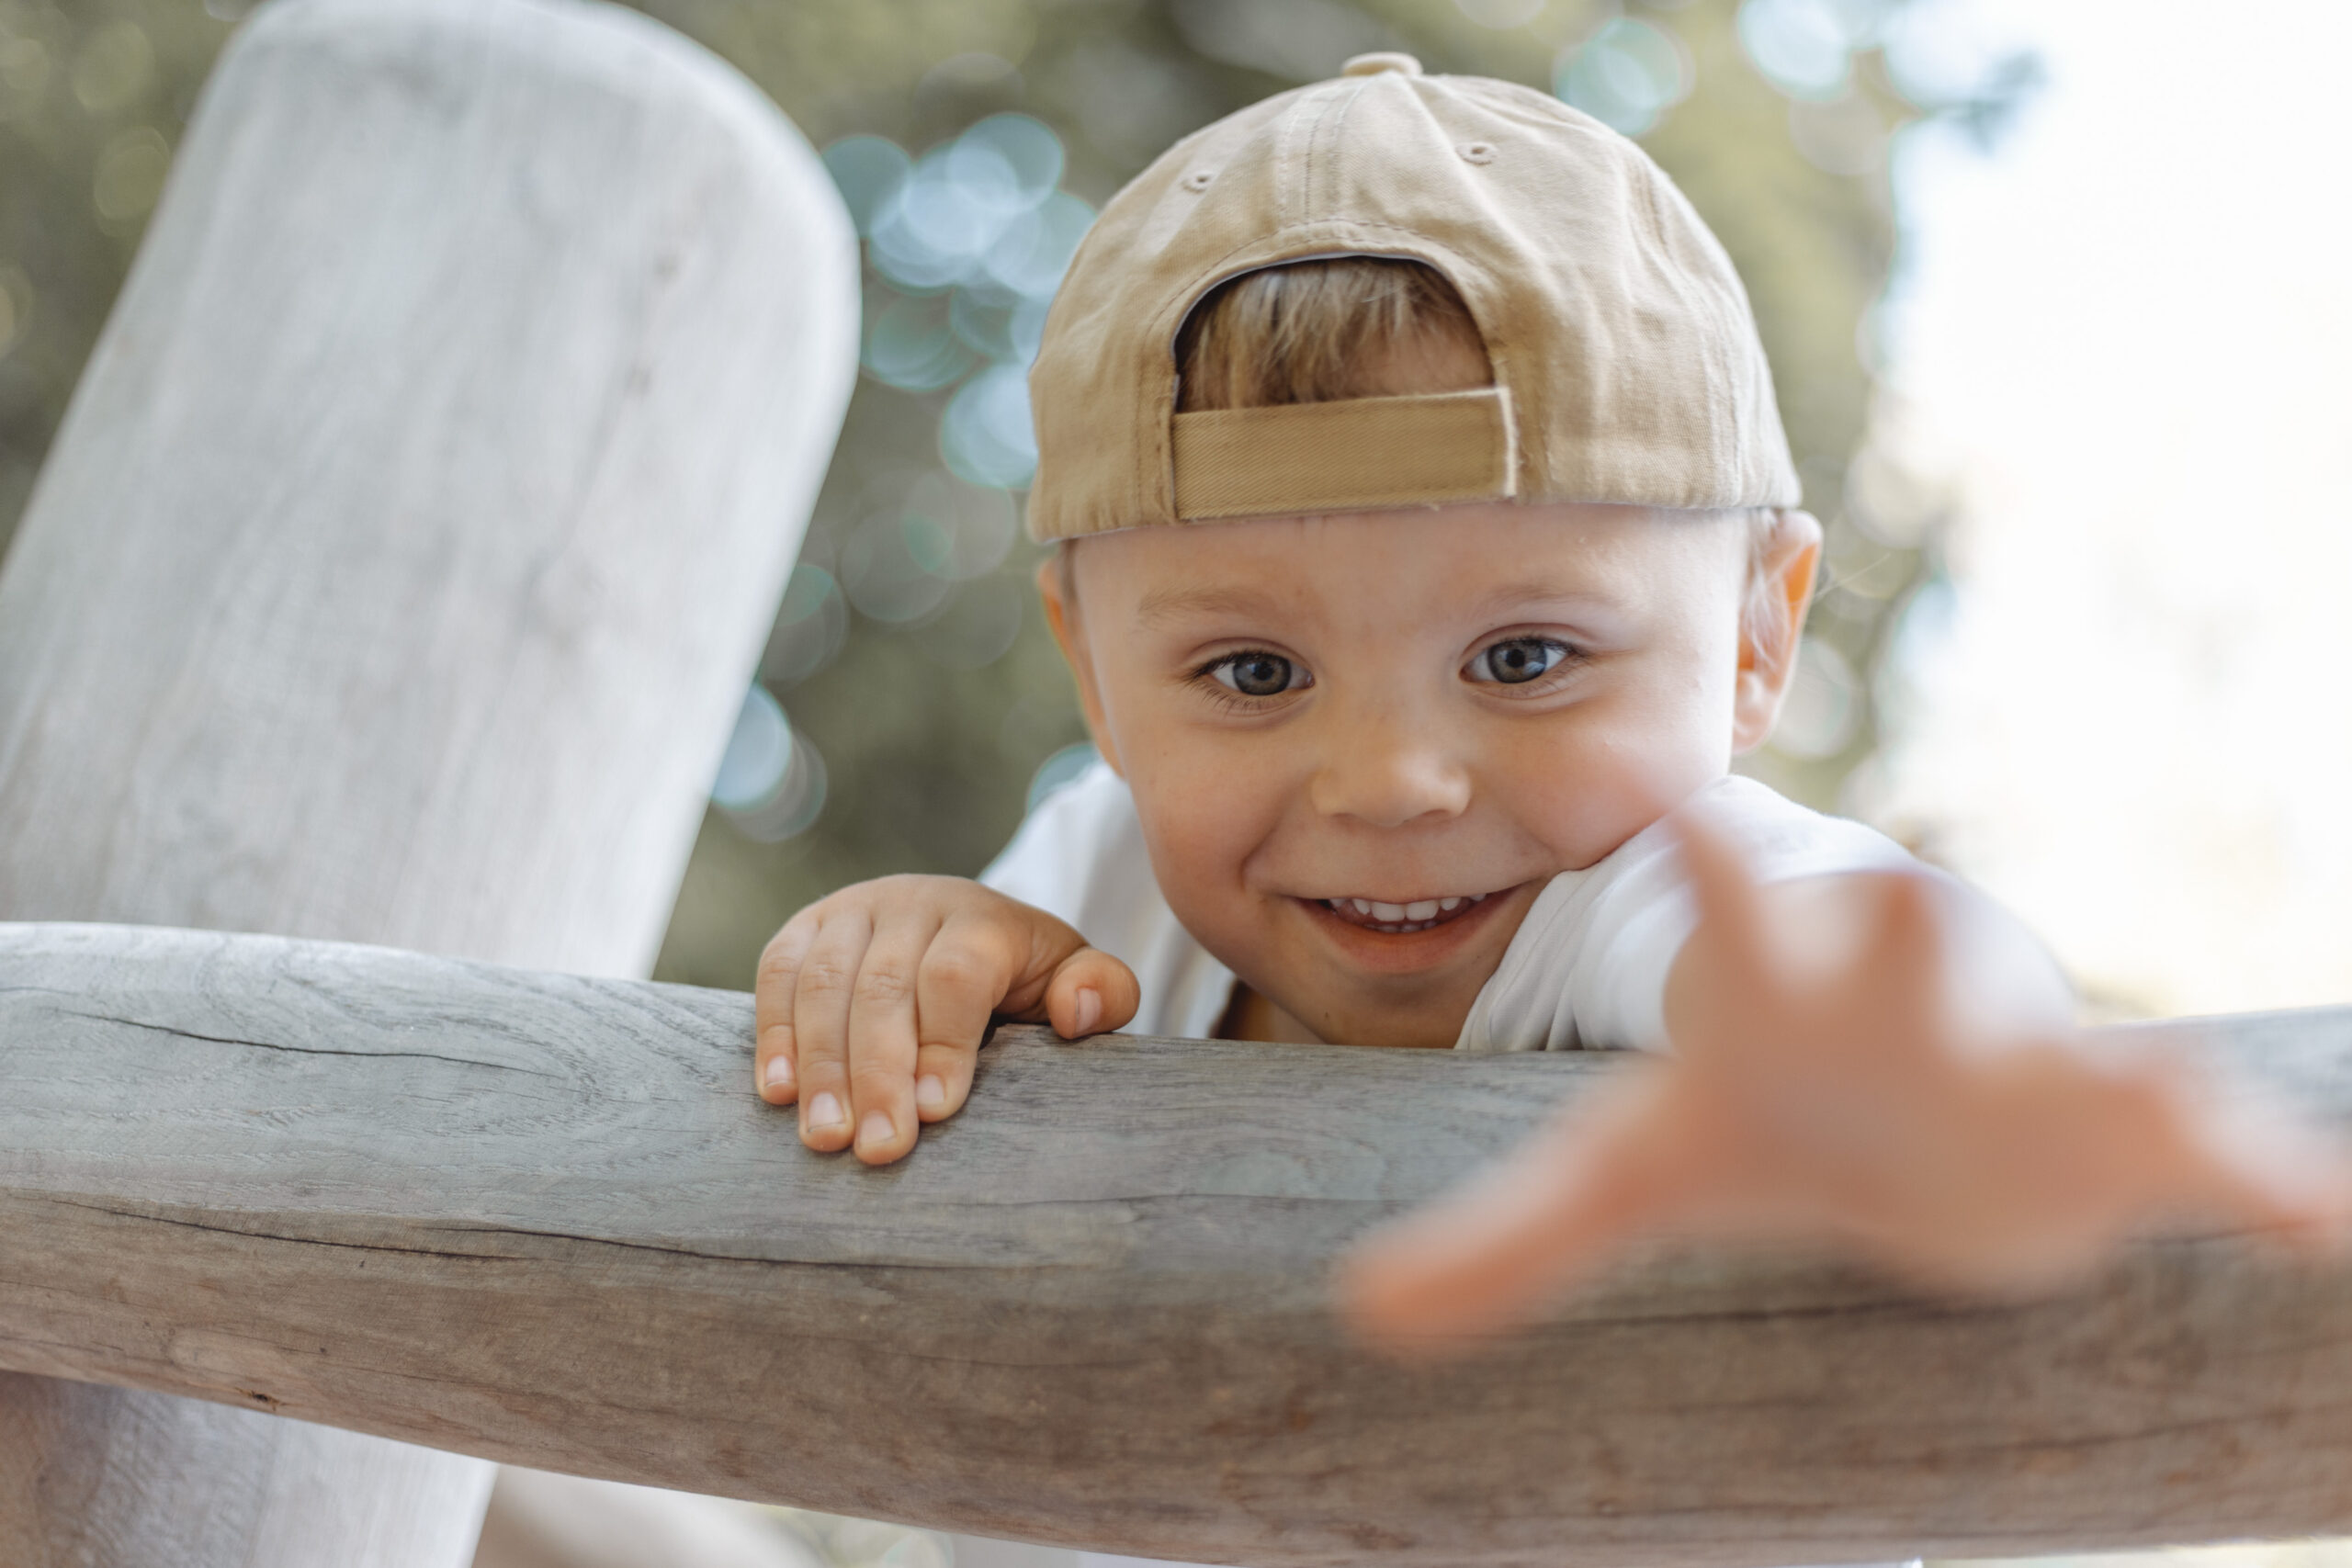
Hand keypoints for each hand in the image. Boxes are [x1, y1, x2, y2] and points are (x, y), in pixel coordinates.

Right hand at [754, 875, 1137, 1165]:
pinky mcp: (805, 928)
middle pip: (883, 985)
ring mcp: (852, 911)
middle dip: (878, 1073)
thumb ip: (1101, 991)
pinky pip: (776, 973)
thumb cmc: (1024, 975)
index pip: (955, 973)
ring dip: (821, 1066)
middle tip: (879, 1149)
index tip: (935, 1112)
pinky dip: (774, 1034)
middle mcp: (912, 902)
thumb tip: (1074, 1012)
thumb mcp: (1075, 977)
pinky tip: (779, 1094)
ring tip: (826, 1138)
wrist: (964, 926)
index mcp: (982, 917)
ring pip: (823, 983)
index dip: (943, 1043)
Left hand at [1340, 808, 2350, 1351]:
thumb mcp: (1628, 1176)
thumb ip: (1505, 1239)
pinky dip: (2267, 1181)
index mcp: (1769, 987)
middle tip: (1895, 911)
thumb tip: (1359, 1319)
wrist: (1905, 1120)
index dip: (1693, 868)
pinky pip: (2201, 1144)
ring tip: (2175, 1116)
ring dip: (2113, 1079)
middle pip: (1903, 938)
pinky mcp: (2107, 1121)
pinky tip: (2322, 1229)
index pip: (1720, 906)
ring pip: (2072, 1046)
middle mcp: (1896, 992)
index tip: (1670, 814)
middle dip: (1898, 933)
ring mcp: (2012, 1051)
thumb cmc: (1763, 1117)